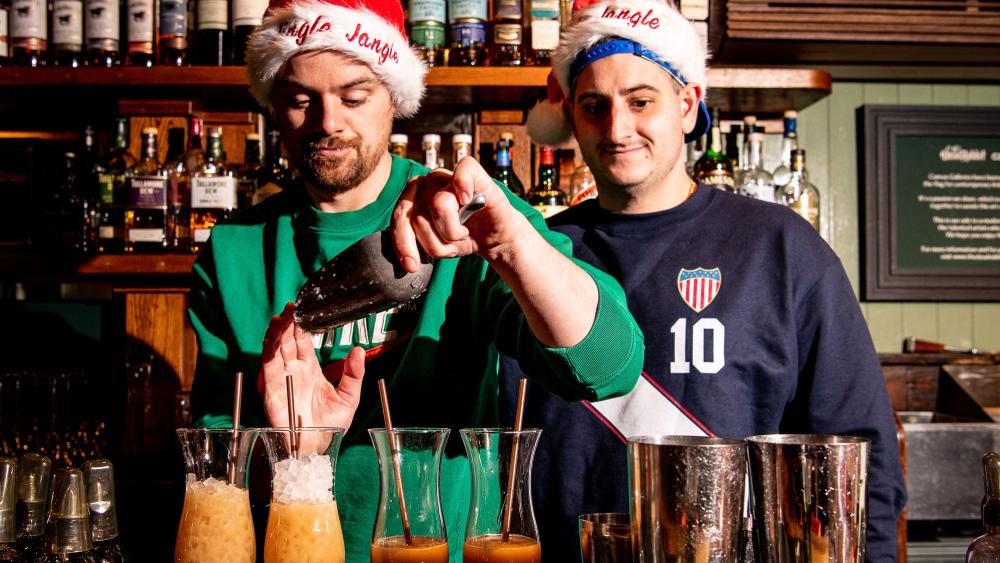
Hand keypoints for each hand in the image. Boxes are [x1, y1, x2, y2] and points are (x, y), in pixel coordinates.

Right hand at [259, 303, 364, 453]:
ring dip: (276, 334)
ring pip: (276, 351)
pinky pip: (268, 370)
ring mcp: (283, 380)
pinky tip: (270, 340)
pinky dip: (268, 354)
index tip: (302, 309)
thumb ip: (354, 373)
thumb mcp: (349, 397)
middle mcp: (294, 371)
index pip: (303, 342)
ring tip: (280, 318)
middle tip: (290, 306)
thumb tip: (359, 350)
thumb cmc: (330, 425)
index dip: (301, 326)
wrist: (317, 448)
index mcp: (311, 370)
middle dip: (288, 324)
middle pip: (288, 342)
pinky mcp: (273, 391)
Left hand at [391, 157, 528, 272]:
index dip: (403, 243)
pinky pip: (462, 172)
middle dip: (431, 240)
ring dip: (452, 230)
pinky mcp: (473, 174)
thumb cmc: (464, 238)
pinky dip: (463, 186)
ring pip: (439, 204)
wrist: (495, 236)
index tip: (412, 266)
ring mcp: (449, 177)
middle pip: (414, 213)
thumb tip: (408, 262)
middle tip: (448, 248)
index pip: (399, 218)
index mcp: (413, 199)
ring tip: (463, 233)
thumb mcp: (438, 247)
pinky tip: (467, 199)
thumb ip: (418, 245)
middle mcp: (427, 184)